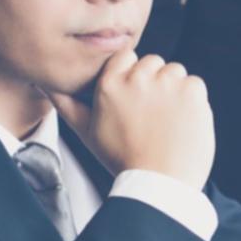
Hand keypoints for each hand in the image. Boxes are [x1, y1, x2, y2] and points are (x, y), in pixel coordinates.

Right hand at [50, 51, 214, 190]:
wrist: (158, 184)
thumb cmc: (121, 160)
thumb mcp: (87, 131)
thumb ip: (66, 104)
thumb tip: (44, 85)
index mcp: (110, 83)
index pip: (127, 57)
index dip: (134, 76)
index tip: (137, 98)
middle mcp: (138, 77)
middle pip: (153, 63)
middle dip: (155, 83)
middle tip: (153, 115)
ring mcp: (167, 82)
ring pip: (176, 72)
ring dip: (175, 90)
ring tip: (167, 121)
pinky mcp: (192, 91)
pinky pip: (195, 84)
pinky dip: (193, 101)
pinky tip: (183, 123)